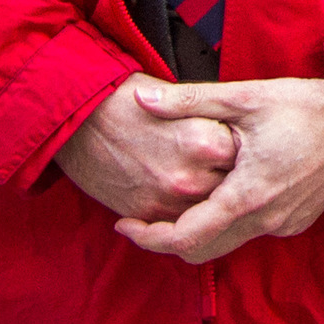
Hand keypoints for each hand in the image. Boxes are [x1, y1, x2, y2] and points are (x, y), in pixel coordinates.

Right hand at [53, 73, 237, 221]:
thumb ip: (210, 118)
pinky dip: (189, 213)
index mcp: (205, 141)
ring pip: (211, 211)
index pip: (247, 154)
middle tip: (234, 166)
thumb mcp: (177, 100)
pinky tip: (191, 198)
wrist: (77, 120)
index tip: (244, 141)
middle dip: (235, 177)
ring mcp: (169, 201)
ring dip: (214, 199)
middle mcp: (191, 177)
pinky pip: (181, 224)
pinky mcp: (147, 214)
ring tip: (211, 180)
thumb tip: (239, 130)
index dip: (245, 146)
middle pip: (234, 187)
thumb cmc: (126, 99)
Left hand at [113, 68, 323, 263]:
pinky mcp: (300, 220)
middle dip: (167, 241)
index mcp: (248, 195)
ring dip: (199, 233)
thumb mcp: (244, 97)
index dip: (147, 238)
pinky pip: (253, 233)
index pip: (184, 238)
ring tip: (179, 204)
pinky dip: (229, 225)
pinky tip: (224, 194)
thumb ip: (188, 101)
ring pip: (228, 245)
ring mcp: (286, 224)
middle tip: (144, 218)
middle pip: (201, 253)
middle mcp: (267, 219)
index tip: (124, 226)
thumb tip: (140, 98)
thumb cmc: (306, 104)